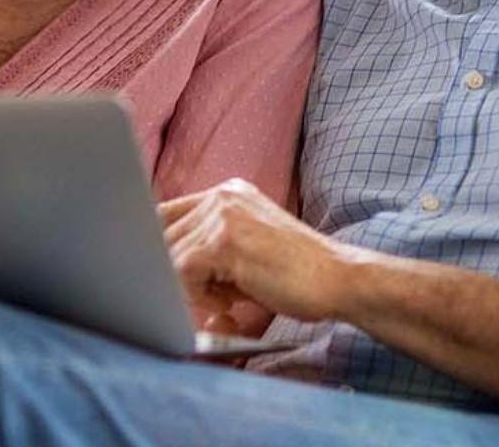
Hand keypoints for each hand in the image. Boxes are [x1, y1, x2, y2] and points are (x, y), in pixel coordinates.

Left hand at [159, 178, 351, 323]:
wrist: (340, 279)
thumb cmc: (297, 276)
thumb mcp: (247, 249)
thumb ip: (209, 248)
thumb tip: (160, 267)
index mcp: (228, 193)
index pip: (166, 213)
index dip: (158, 248)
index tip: (164, 276)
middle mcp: (223, 196)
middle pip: (161, 234)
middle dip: (173, 274)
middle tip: (209, 299)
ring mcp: (223, 215)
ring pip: (169, 255)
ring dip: (188, 288)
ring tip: (226, 302)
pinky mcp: (224, 241)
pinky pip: (182, 271)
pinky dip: (197, 296)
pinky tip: (230, 305)